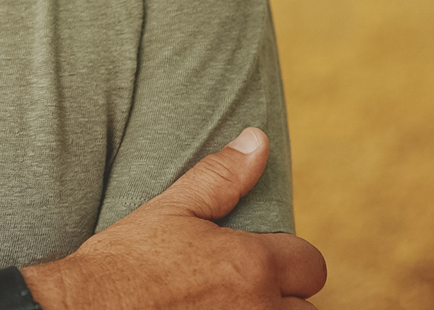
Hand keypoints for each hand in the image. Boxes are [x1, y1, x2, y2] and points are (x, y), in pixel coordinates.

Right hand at [27, 128, 326, 308]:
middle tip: (242, 289)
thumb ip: (221, 177)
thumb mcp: (171, 210)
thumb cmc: (124, 263)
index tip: (256, 261)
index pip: (309, 264)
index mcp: (252, 265)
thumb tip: (256, 141)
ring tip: (227, 305)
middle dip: (282, 298)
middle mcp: (258, 309)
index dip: (287, 260)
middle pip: (305, 308)